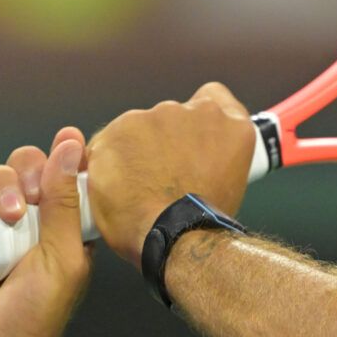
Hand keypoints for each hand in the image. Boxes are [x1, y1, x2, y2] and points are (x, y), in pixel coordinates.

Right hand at [0, 127, 92, 336]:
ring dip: (2, 184)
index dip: (67, 160)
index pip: (64, 179)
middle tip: (32, 196)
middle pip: (27, 169)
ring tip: (5, 215)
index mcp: (61, 233)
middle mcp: (25, 226)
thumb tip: (70, 143)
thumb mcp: (64, 256)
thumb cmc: (33, 316)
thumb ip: (65, 200)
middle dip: (31, 170)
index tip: (72, 141)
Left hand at [85, 82, 255, 263]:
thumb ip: (212, 157)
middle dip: (162, 142)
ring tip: (138, 190)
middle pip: (170, 116)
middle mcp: (194, 112)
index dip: (197, 118)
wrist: (175, 239)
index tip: (189, 137)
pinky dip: (109, 163)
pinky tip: (118, 189)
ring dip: (135, 152)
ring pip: (137, 129)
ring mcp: (153, 117)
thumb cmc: (202, 223)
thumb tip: (196, 163)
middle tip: (160, 178)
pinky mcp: (117, 131)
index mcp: (229, 125)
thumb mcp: (228, 183)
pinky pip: (108, 144)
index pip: (212, 96)